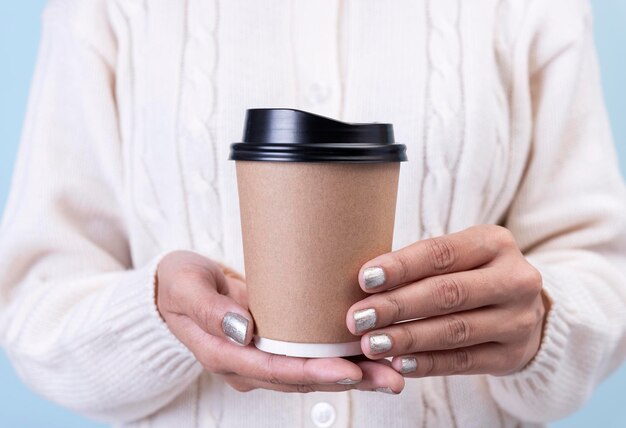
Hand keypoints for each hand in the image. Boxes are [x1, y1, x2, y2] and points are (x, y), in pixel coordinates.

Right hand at [157, 251, 404, 392]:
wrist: (176, 287)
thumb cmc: (179, 283)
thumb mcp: (186, 287)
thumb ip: (210, 310)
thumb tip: (244, 332)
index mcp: (224, 355)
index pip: (275, 369)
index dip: (314, 371)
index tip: (349, 370)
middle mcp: (248, 363)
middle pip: (302, 378)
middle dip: (348, 379)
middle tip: (390, 377)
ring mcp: (262, 356)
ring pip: (312, 371)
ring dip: (354, 373)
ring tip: (394, 371)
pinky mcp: (275, 343)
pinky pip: (310, 354)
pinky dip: (342, 356)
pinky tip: (371, 353)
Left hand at [346, 225, 547, 376]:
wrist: (522, 311)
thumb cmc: (471, 276)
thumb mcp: (458, 258)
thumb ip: (419, 266)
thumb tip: (364, 282)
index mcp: (495, 243)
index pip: (441, 253)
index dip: (401, 267)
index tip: (364, 279)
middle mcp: (515, 279)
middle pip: (447, 293)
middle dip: (397, 306)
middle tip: (358, 318)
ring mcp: (518, 320)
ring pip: (455, 331)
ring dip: (407, 339)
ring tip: (371, 344)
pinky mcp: (511, 355)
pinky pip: (462, 362)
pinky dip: (427, 363)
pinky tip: (398, 363)